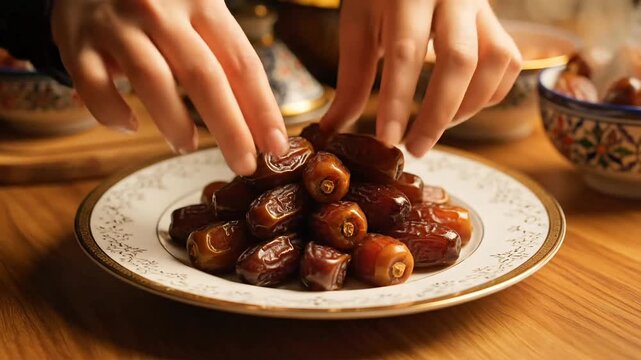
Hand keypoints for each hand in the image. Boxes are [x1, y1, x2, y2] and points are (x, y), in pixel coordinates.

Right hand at [51, 0, 288, 174]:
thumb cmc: (157, 1)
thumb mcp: (197, 8)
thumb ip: (225, 52)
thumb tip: (261, 119)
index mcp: (201, 1)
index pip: (241, 64)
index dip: (262, 110)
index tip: (276, 146)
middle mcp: (160, 9)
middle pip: (204, 77)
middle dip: (230, 129)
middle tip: (245, 164)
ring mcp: (116, 24)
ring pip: (152, 81)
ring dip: (175, 124)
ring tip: (188, 146)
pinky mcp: (76, 41)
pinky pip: (95, 87)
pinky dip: (113, 114)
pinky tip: (129, 126)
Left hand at [320, 0, 521, 155]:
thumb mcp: (358, 26)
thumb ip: (353, 79)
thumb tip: (334, 129)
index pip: (405, 52)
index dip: (397, 101)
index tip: (388, 140)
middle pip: (459, 60)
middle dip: (438, 114)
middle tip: (416, 148)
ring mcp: (479, 7)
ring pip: (494, 62)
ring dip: (468, 106)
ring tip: (437, 127)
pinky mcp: (495, 20)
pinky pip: (508, 62)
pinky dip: (489, 94)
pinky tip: (460, 107)